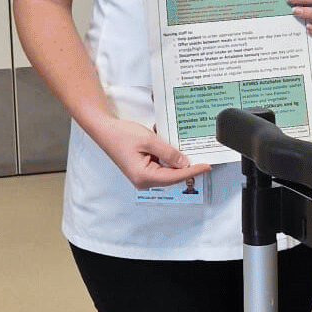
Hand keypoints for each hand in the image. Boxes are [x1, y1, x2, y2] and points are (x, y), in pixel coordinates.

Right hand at [89, 116, 208, 189]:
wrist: (105, 130)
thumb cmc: (122, 134)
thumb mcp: (149, 141)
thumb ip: (169, 153)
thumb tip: (185, 163)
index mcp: (144, 176)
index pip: (175, 177)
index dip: (192, 171)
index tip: (207, 166)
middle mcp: (143, 181)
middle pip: (172, 177)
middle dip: (187, 168)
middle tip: (204, 159)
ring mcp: (142, 176)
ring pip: (167, 172)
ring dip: (178, 162)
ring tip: (193, 153)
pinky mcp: (142, 170)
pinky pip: (161, 166)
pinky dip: (169, 159)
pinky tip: (177, 150)